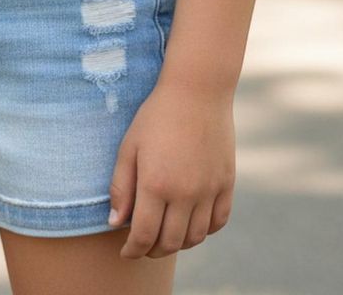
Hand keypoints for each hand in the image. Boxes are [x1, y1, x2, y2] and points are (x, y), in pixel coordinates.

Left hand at [108, 79, 235, 258]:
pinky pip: (218, 222)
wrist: (197, 91)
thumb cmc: (156, 116)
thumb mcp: (129, 146)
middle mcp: (185, 193)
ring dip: (178, 244)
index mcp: (156, 184)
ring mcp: (209, 190)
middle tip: (142, 246)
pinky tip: (191, 223)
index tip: (125, 252)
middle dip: (152, 250)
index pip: (143, 235)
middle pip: (170, 242)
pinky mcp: (227, 183)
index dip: (132, 250)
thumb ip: (121, 187)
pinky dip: (204, 231)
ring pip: (195, 237)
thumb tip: (115, 223)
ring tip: (165, 236)